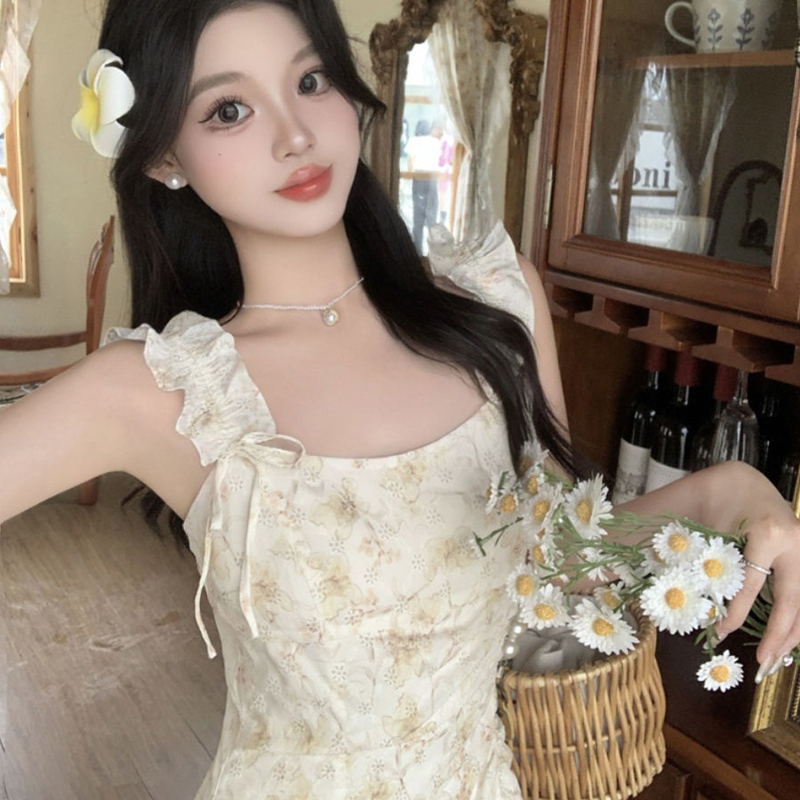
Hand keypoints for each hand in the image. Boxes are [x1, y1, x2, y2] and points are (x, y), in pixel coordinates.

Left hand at [710, 462, 799, 678]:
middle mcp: (795, 541)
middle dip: (778, 634)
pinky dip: (796, 615)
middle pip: (791, 599)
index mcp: (768, 532)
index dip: (735, 612)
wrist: (743, 480)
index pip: (752, 584)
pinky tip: (789, 638)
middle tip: (764, 663)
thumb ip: (711, 565)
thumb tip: (699, 608)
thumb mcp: (712, 528)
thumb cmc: (719, 501)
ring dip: (793, 632)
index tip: (721, 631)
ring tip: (778, 658)